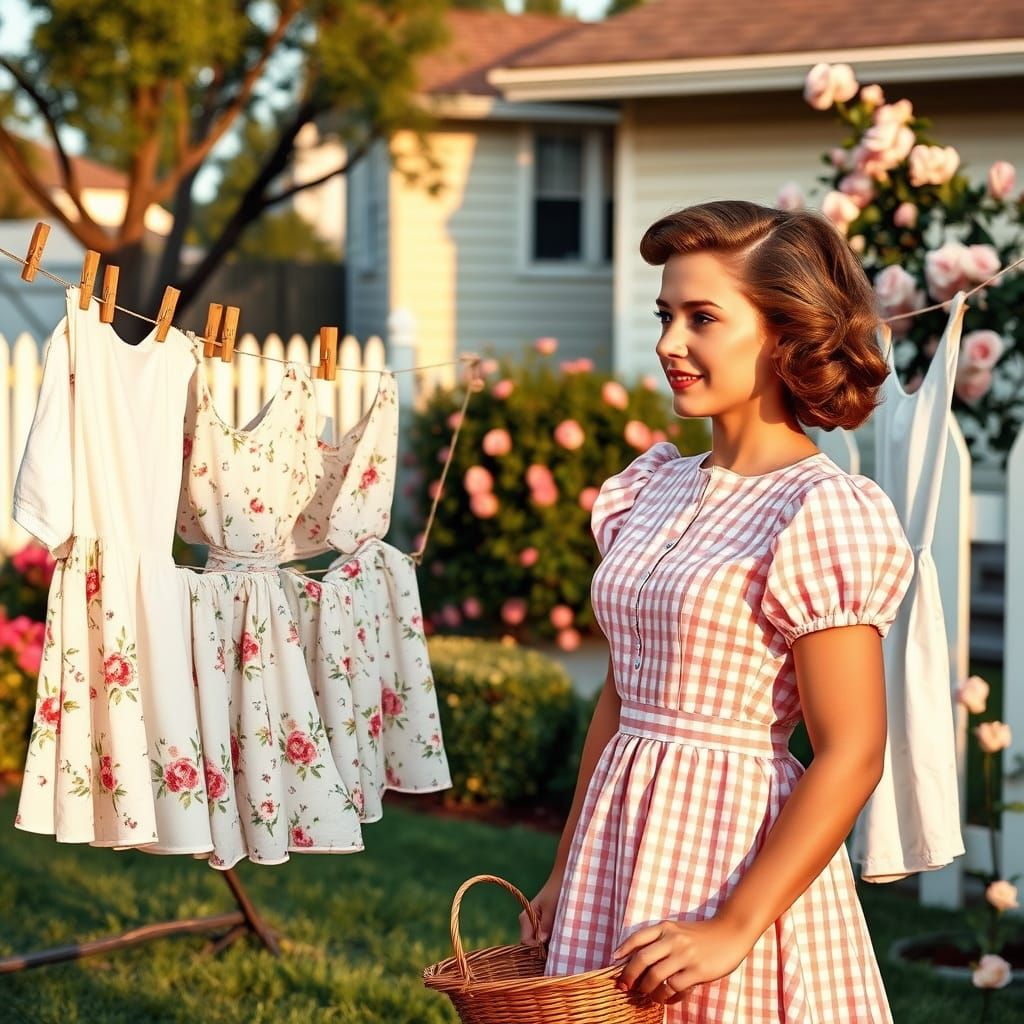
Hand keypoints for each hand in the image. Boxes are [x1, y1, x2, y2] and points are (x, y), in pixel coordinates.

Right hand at [519, 870, 563, 945]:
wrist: (565, 878)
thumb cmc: (556, 891)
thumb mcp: (552, 908)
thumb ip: (545, 925)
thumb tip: (540, 942)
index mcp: (525, 918)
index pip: (526, 942)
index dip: (537, 948)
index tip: (551, 949)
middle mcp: (528, 923)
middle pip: (532, 944)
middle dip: (543, 947)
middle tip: (559, 946)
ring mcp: (536, 925)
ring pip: (539, 942)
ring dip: (550, 943)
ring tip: (563, 938)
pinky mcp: (544, 925)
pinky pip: (546, 937)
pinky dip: (553, 939)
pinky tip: (563, 935)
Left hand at [611, 916, 753, 1004]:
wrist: (730, 933)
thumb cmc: (702, 934)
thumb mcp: (678, 930)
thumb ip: (661, 940)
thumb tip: (639, 960)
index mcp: (666, 927)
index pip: (638, 938)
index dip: (623, 950)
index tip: (613, 961)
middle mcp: (673, 939)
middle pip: (642, 959)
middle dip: (629, 975)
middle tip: (624, 986)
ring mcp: (685, 955)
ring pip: (655, 976)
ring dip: (646, 989)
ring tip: (645, 994)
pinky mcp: (697, 971)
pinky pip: (673, 987)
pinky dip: (665, 996)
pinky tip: (665, 998)